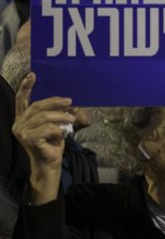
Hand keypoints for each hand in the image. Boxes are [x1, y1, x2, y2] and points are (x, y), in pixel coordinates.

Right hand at [12, 72, 74, 203]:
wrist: (50, 164)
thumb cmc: (52, 145)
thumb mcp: (56, 125)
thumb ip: (58, 114)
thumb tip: (70, 102)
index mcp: (23, 118)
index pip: (22, 100)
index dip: (26, 86)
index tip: (33, 74)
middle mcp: (19, 123)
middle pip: (37, 106)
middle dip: (55, 102)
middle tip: (70, 102)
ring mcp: (22, 131)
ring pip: (43, 116)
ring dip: (61, 116)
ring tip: (71, 119)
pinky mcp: (29, 138)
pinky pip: (47, 128)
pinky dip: (58, 129)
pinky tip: (62, 133)